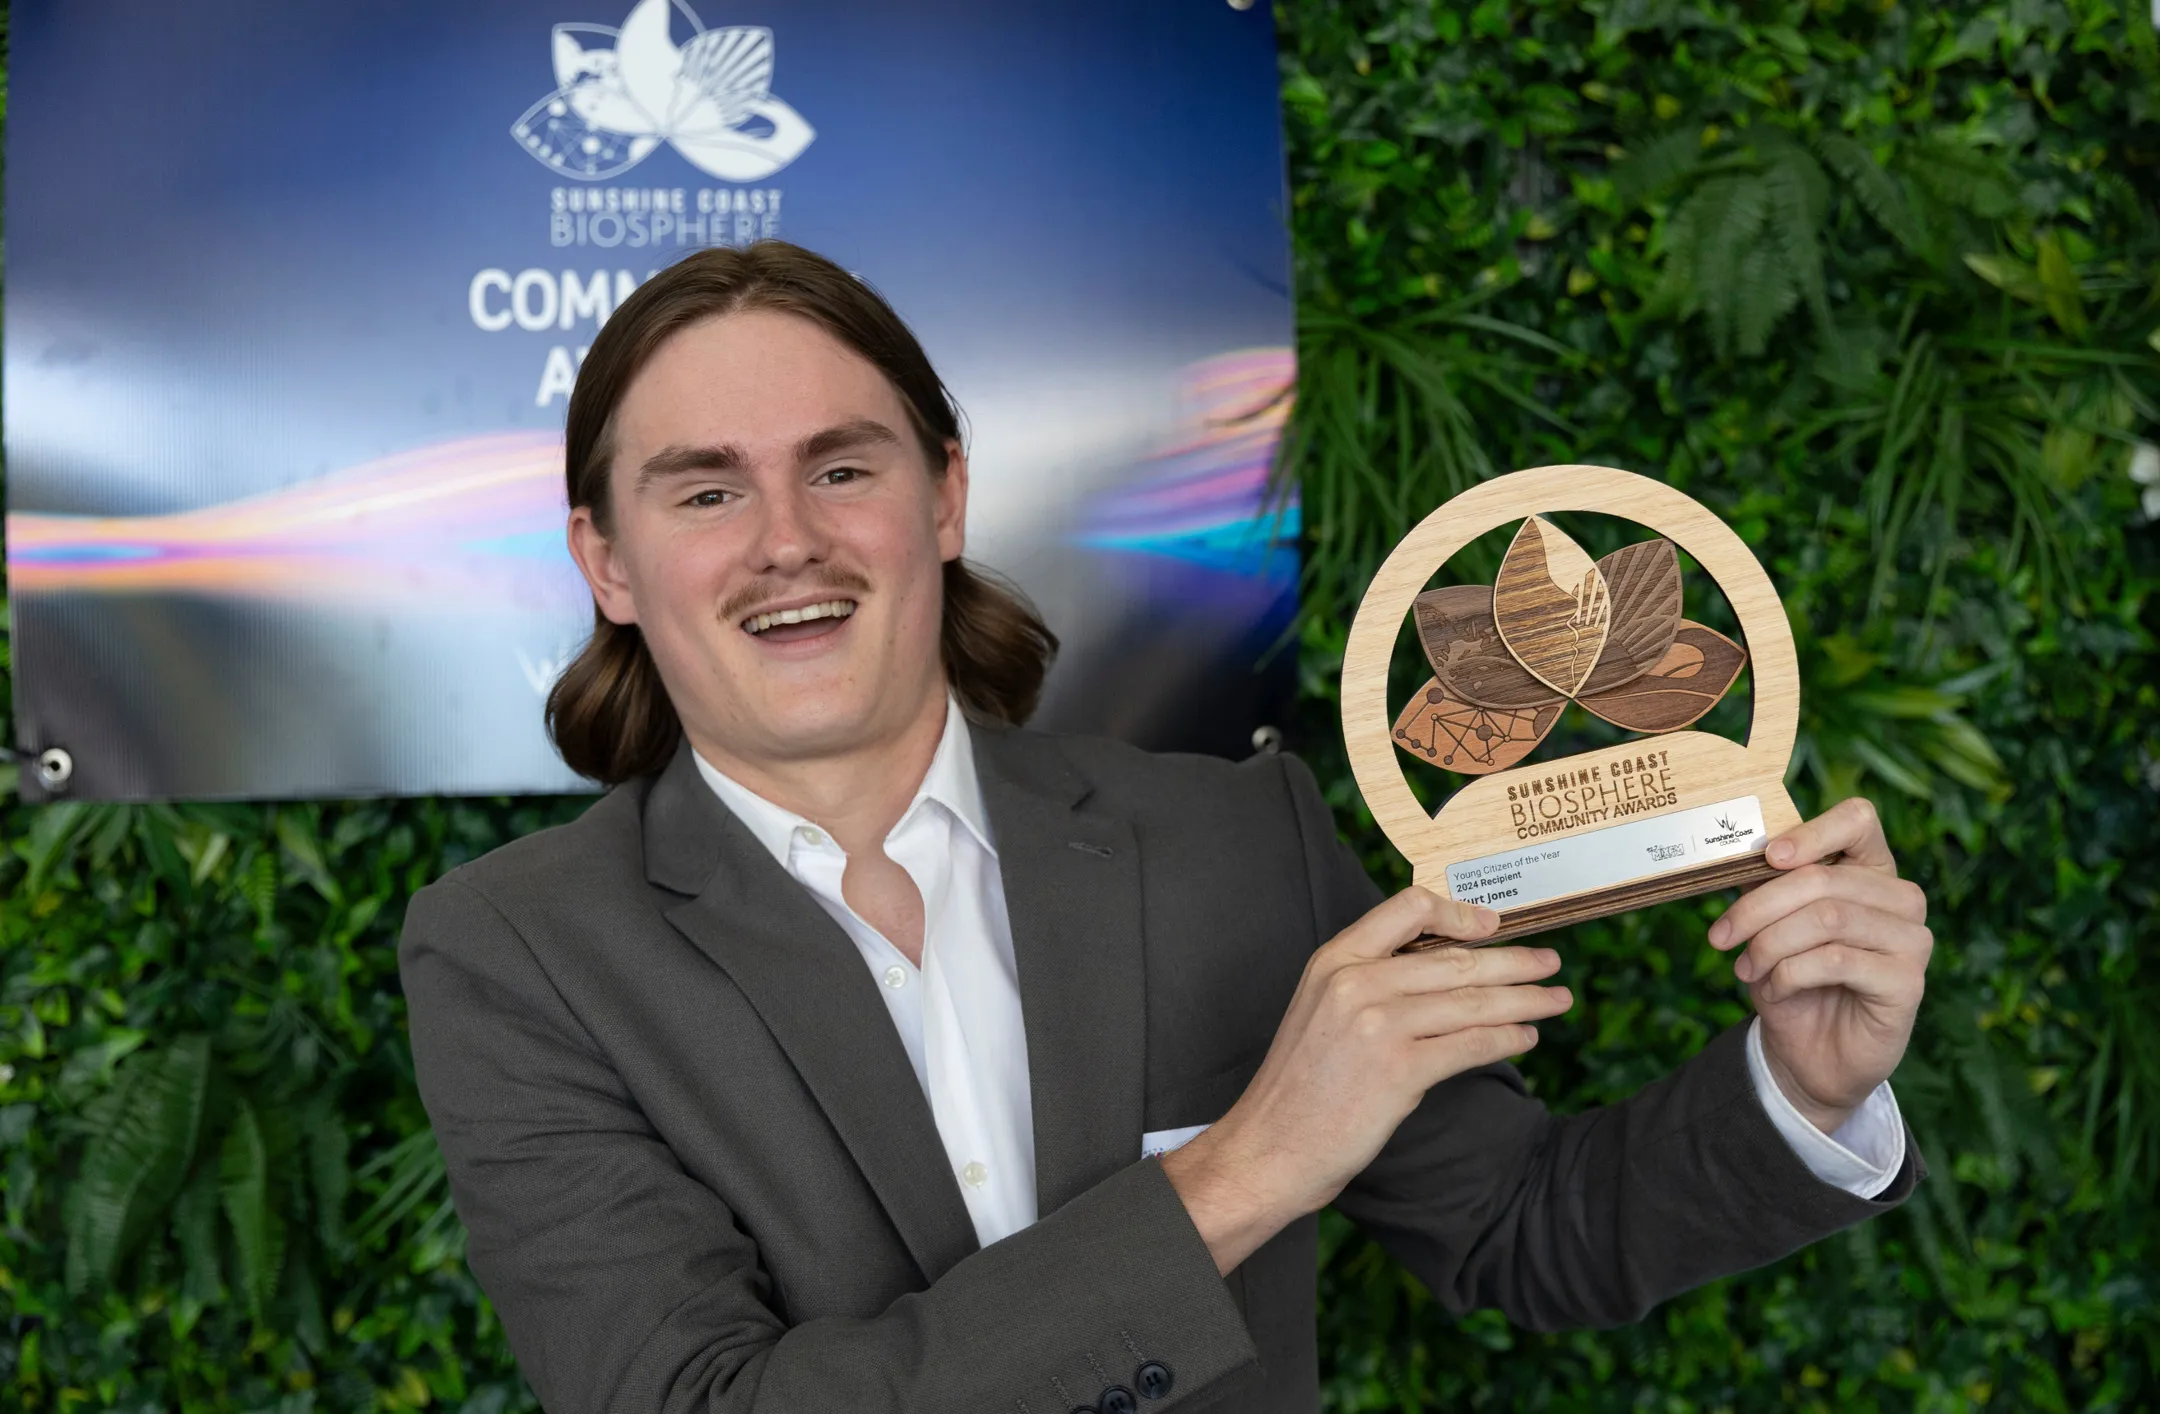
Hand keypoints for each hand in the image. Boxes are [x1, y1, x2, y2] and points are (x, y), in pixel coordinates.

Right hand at [1160, 888, 1571, 1273]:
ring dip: (1524, 1000)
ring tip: (1556, 1000)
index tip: (1492, 925)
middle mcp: (1356, 982)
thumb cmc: (1299, 1087)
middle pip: (1455, 959)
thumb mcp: (1320, 1010)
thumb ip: (1370, 983)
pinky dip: (1506, 1039)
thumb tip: (1444, 975)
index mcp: (1335, 960)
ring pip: (1472, 1001)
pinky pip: (1471, 1045)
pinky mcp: (1399, 1070)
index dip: (1458, 912)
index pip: (1406, 908)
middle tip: (1551, 964)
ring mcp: (1378, 1025)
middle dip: (1514, 962)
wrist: (1270, 1146)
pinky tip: (1525, 1038)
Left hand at [1707, 797, 1931, 1134]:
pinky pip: (1837, 959)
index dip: (1811, 832)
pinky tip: (1776, 989)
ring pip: (1827, 917)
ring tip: (1745, 967)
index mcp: (1870, 869)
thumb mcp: (1770, 924)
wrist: (1808, 1051)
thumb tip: (1739, 851)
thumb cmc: (1791, 978)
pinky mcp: (1907, 981)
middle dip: (1758, 907)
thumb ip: (1765, 884)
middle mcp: (1901, 898)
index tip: (1767, 857)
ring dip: (1770, 944)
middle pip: (1823, 878)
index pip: (1858, 820)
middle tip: (1721, 936)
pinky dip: (1790, 972)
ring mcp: (1912, 939)